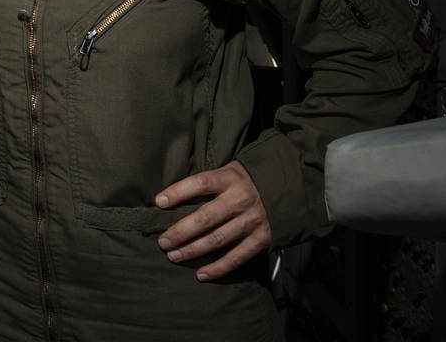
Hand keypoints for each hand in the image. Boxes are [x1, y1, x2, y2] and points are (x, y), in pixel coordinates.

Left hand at [155, 160, 271, 281]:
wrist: (287, 189)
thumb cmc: (246, 180)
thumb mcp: (228, 171)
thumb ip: (206, 183)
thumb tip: (170, 198)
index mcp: (229, 179)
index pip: (200, 184)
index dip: (178, 192)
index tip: (158, 202)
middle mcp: (241, 199)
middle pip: (205, 217)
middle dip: (181, 231)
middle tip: (163, 242)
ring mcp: (252, 220)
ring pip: (217, 239)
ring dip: (193, 250)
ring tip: (174, 256)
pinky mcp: (262, 239)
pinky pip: (237, 257)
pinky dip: (218, 268)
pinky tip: (200, 274)